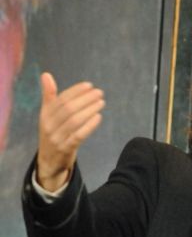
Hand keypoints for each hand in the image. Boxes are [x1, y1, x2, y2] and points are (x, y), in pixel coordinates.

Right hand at [36, 72, 104, 190]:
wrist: (49, 162)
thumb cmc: (52, 134)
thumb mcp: (48, 116)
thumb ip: (49, 97)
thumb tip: (46, 75)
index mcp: (45, 115)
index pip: (61, 99)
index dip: (75, 91)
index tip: (89, 85)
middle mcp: (49, 126)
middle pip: (69, 109)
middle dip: (85, 99)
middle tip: (99, 93)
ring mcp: (57, 138)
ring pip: (75, 121)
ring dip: (90, 110)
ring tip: (101, 103)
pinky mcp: (66, 149)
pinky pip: (78, 136)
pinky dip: (89, 126)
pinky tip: (98, 117)